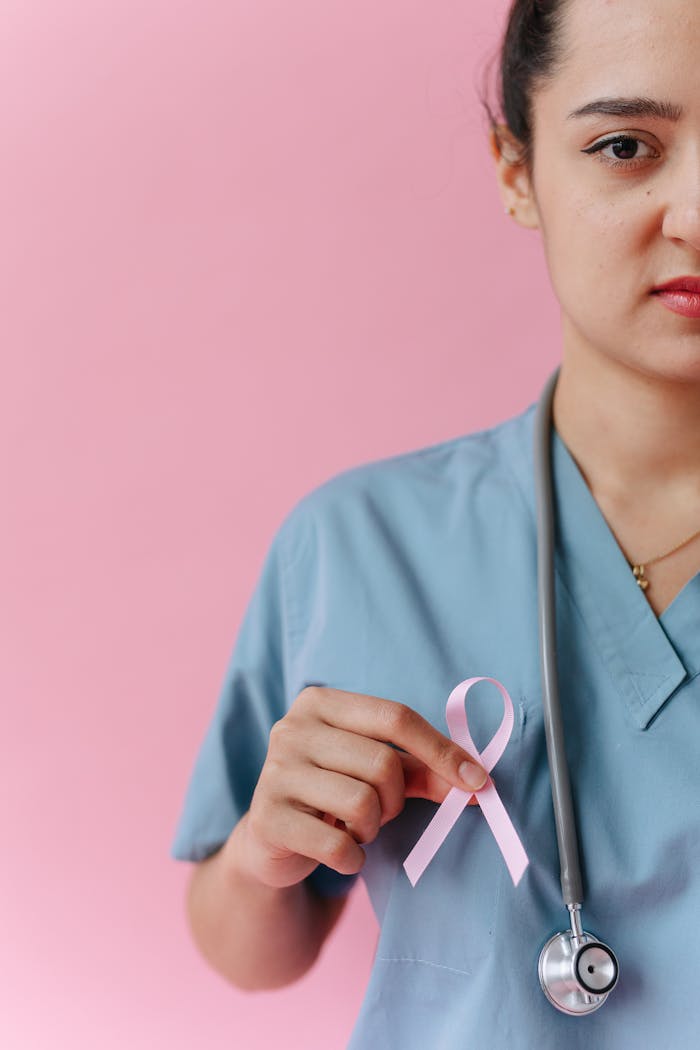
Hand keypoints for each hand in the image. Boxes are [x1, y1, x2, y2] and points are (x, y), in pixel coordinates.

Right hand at [228, 685, 488, 889]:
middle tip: (380, 811)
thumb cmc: (332, 793)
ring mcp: (275, 772)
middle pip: (382, 763)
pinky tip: (340, 851)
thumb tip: (478, 782)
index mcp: (320, 702)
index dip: (441, 749)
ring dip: (371, 827)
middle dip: (396, 798)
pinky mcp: (267, 818)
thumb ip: (422, 770)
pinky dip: (352, 857)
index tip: (478, 780)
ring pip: (361, 802)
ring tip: (353, 827)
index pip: (395, 716)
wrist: (270, 839)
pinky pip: (337, 844)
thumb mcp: (375, 771)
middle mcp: (292, 728)